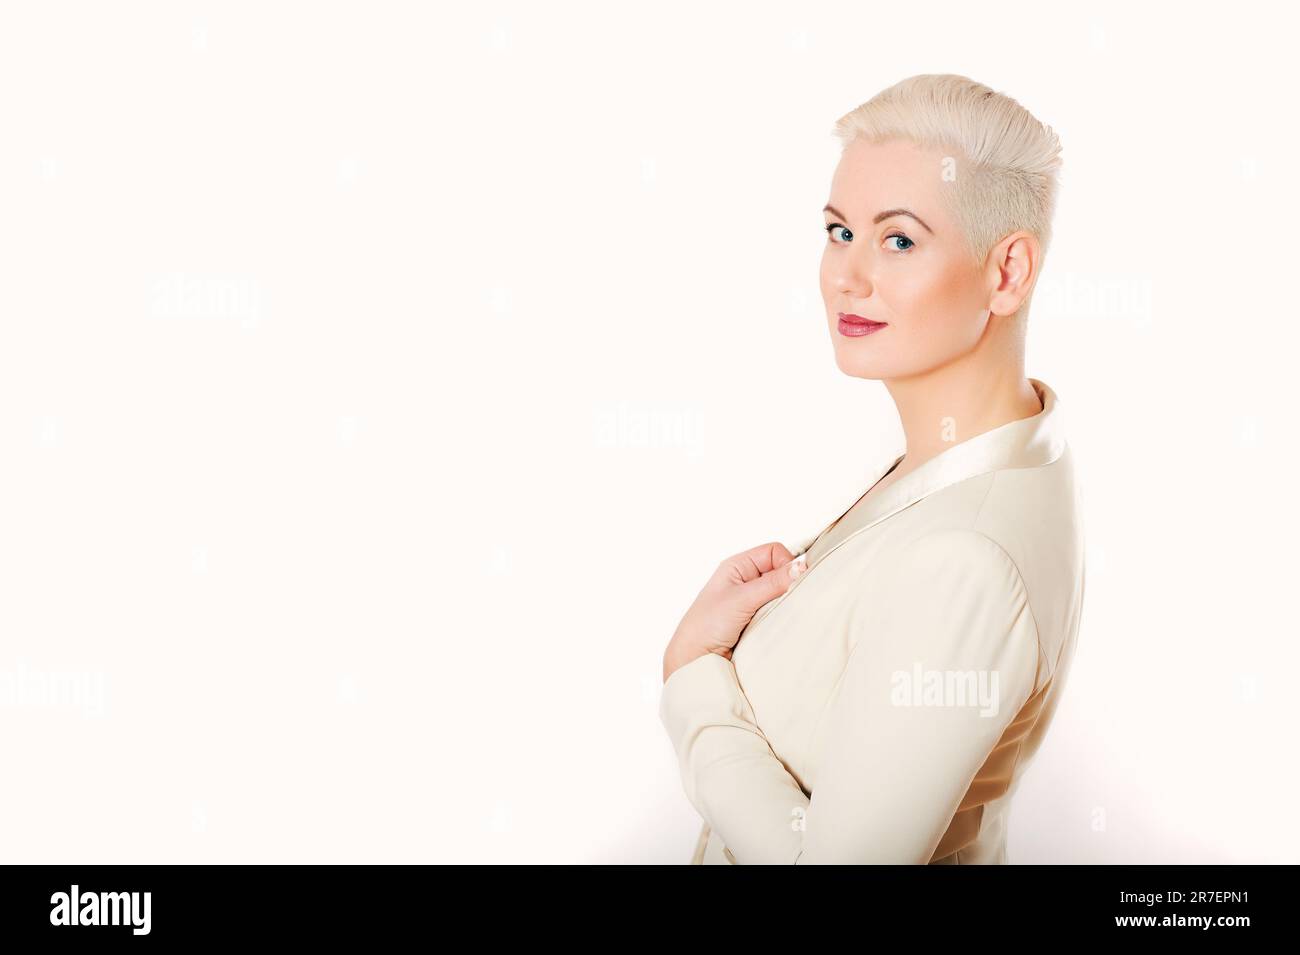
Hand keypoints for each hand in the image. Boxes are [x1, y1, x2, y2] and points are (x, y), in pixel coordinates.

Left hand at [663, 542, 806, 680]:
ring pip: (781, 594)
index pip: (773, 552)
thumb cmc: (705, 626)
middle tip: (787, 600)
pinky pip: (779, 612)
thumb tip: (801, 568)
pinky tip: (776, 625)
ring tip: (777, 616)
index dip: (787, 563)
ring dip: (784, 603)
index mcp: (738, 566)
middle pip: (780, 572)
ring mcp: (752, 600)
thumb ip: (772, 583)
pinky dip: (781, 617)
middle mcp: (746, 580)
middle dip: (787, 585)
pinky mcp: (757, 619)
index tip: (794, 581)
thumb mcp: (741, 599)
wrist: (695, 659)